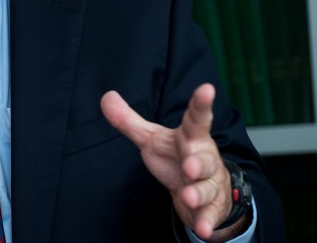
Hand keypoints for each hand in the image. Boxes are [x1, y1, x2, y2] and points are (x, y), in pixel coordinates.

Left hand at [101, 84, 241, 240]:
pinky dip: (206, 222)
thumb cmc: (176, 157)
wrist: (202, 189)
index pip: (196, 117)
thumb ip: (129, 120)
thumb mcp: (151, 138)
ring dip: (198, 192)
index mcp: (190, 137)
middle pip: (203, 157)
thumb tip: (106, 96)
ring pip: (206, 186)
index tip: (206, 88)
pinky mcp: (210, 206)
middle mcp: (203, 158)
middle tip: (188, 164)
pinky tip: (202, 230)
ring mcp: (209, 183)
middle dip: (197, 161)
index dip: (201, 103)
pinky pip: (209, 214)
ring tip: (188, 196)